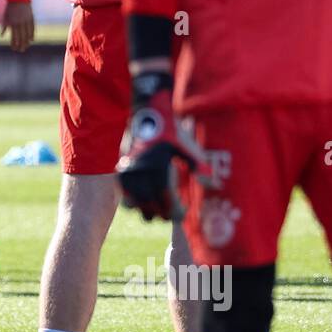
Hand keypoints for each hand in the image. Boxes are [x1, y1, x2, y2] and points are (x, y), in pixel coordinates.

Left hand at [1, 0, 34, 52]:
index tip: (14, 49)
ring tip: (26, 47)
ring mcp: (26, 21)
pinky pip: (32, 28)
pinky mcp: (31, 18)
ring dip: (27, 42)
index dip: (14, 44)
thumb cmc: (10, 7)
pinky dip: (32, 34)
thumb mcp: (5, 17)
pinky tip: (32, 40)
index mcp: (12, 23)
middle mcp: (20, 23)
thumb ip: (4, 27)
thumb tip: (1, 36)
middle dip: (21, 45)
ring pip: (27, 34)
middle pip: (21, 37)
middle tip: (21, 50)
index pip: (14, 37)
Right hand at [116, 70, 203, 220]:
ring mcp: (128, 170)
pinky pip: (123, 194)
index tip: (181, 214)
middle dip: (160, 214)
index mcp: (157, 166)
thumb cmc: (171, 131)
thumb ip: (196, 164)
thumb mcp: (186, 146)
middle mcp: (140, 170)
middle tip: (169, 217)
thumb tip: (210, 182)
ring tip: (154, 212)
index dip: (173, 210)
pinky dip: (132, 201)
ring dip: (144, 210)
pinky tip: (142, 202)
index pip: (164, 198)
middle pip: (148, 204)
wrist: (148, 114)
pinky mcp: (121, 169)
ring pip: (132, 203)